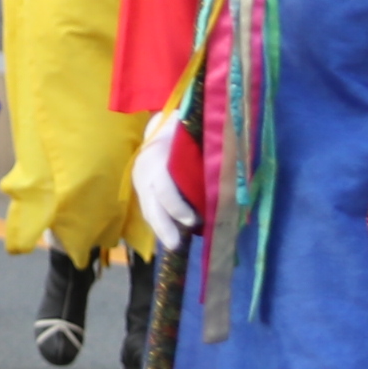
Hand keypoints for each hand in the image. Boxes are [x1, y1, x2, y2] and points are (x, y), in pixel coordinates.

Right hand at [132, 107, 201, 243]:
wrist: (160, 123)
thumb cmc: (182, 129)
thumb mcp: (190, 134)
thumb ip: (205, 150)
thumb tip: (228, 175)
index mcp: (156, 157)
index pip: (163, 188)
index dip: (177, 206)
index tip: (193, 220)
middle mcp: (143, 171)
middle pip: (151, 204)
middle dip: (163, 226)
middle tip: (176, 245)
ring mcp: (139, 180)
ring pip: (147, 209)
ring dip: (160, 229)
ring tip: (174, 245)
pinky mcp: (140, 188)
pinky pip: (148, 209)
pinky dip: (159, 223)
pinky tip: (170, 235)